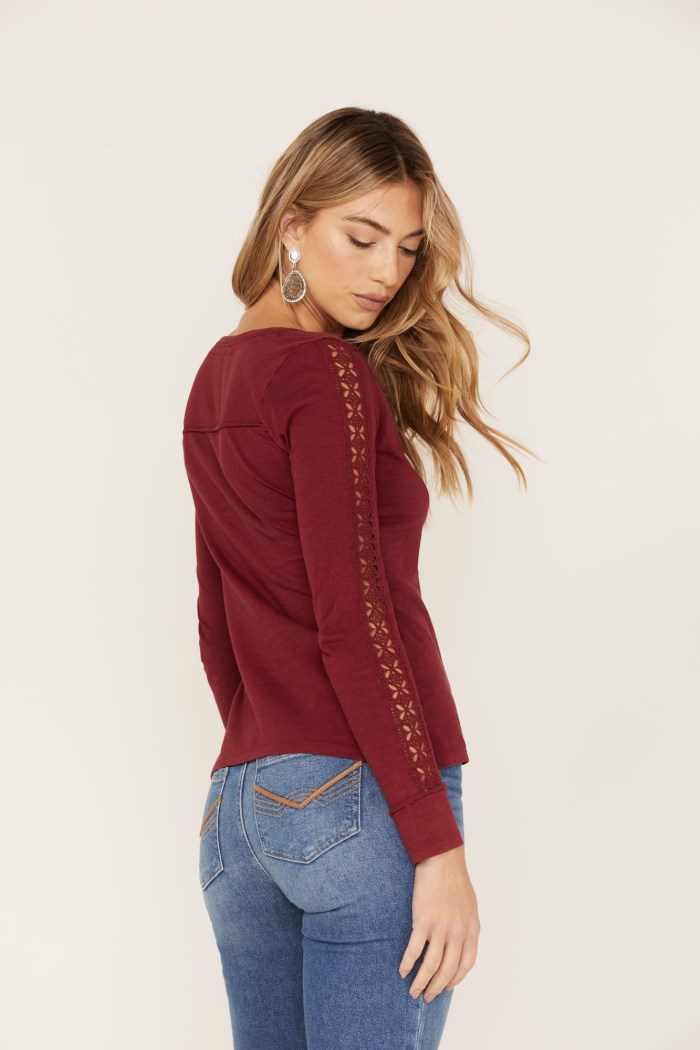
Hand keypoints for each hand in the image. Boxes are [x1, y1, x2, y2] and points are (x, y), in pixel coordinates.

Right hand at [398, 845, 479, 1001]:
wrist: (442, 861)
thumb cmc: (455, 881)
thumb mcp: (470, 907)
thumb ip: (466, 926)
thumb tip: (460, 943)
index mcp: (471, 930)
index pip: (466, 965)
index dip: (456, 979)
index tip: (447, 986)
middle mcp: (458, 934)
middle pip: (447, 970)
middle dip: (437, 987)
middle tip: (427, 996)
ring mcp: (440, 929)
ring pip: (431, 966)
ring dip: (421, 982)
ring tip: (413, 991)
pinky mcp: (423, 923)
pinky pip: (414, 951)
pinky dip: (407, 964)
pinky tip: (402, 970)